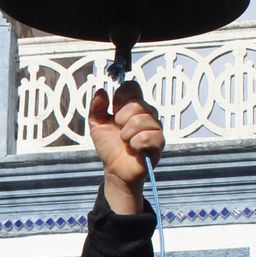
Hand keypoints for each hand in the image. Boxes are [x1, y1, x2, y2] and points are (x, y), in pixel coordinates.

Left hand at [89, 82, 164, 214]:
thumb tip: (100, 91)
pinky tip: (133, 148)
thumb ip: (96, 108)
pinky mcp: (159, 143)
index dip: (120, 95)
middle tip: (118, 129)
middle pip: (136, 103)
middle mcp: (147, 113)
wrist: (114, 170)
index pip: (132, 87)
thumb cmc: (109, 146)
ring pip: (141, 120)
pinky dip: (135, 143)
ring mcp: (155, 127)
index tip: (114, 109)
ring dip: (126, 134)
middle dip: (120, 119)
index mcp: (133, 106)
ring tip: (125, 141)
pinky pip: (147, 137)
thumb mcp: (97, 125)